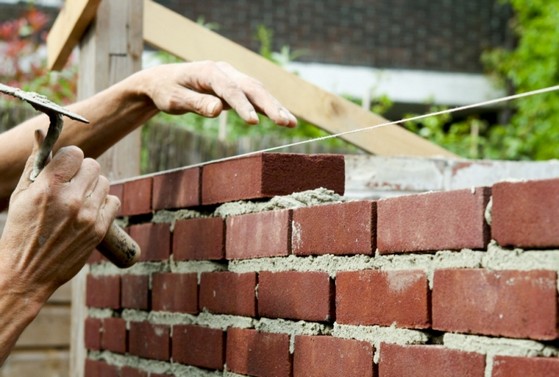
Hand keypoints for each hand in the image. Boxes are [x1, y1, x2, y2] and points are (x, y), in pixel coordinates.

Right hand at [0, 131, 119, 301]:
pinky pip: (114, 201)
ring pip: (104, 182)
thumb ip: (36, 164)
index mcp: (48, 187)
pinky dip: (104, 203)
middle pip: (93, 165)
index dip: (70, 157)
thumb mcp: (22, 195)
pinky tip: (89, 211)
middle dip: (83, 171)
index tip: (66, 165)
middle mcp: (71, 199)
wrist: (27, 273)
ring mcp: (88, 215)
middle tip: (73, 183)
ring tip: (79, 199)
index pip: (75, 153)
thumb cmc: (21, 232)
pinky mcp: (99, 229)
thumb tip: (41, 135)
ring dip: (94, 187)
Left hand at [141, 61, 296, 126]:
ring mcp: (233, 77)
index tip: (253, 122)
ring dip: (275, 107)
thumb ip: (196, 104)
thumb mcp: (175, 100)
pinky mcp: (236, 87)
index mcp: (209, 71)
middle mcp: (225, 71)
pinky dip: (269, 107)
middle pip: (251, 87)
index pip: (230, 90)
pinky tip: (283, 118)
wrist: (164, 81)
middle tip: (285, 123)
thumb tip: (217, 109)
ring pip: (258, 91)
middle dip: (270, 105)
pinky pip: (255, 97)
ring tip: (291, 124)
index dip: (243, 106)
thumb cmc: (167, 91)